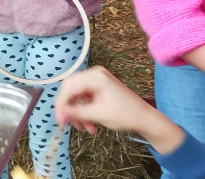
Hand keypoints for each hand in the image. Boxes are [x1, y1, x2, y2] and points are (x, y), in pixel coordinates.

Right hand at [56, 67, 186, 153]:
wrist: (145, 119)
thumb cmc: (125, 115)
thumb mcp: (98, 114)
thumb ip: (76, 113)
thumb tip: (59, 115)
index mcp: (95, 77)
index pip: (69, 87)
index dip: (61, 104)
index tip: (60, 121)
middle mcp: (94, 75)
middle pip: (71, 91)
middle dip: (70, 109)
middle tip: (68, 124)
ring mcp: (97, 81)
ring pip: (77, 97)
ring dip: (78, 114)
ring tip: (85, 128)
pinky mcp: (99, 89)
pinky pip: (85, 99)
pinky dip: (85, 112)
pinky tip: (90, 125)